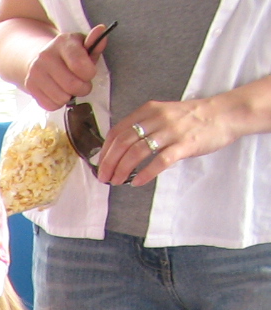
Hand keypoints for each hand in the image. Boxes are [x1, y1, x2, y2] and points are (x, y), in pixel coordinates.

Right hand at [19, 25, 105, 110]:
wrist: (39, 58)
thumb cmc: (67, 53)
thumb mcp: (82, 45)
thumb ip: (94, 43)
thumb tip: (101, 30)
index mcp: (62, 42)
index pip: (79, 65)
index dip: (89, 74)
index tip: (90, 73)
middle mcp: (46, 56)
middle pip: (72, 85)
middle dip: (83, 89)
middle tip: (83, 85)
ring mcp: (36, 73)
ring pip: (61, 98)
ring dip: (70, 97)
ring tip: (70, 88)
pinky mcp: (30, 87)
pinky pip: (50, 105)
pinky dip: (58, 103)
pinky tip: (59, 92)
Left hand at [96, 94, 250, 185]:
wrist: (225, 113)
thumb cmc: (192, 117)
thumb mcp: (164, 114)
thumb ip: (144, 127)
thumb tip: (120, 150)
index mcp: (149, 111)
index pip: (117, 131)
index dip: (105, 151)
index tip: (100, 165)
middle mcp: (158, 119)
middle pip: (123, 143)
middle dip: (109, 163)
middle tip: (104, 178)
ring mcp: (171, 131)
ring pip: (137, 152)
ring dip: (123, 170)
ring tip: (117, 181)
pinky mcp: (185, 144)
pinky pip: (160, 161)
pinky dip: (145, 173)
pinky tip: (138, 182)